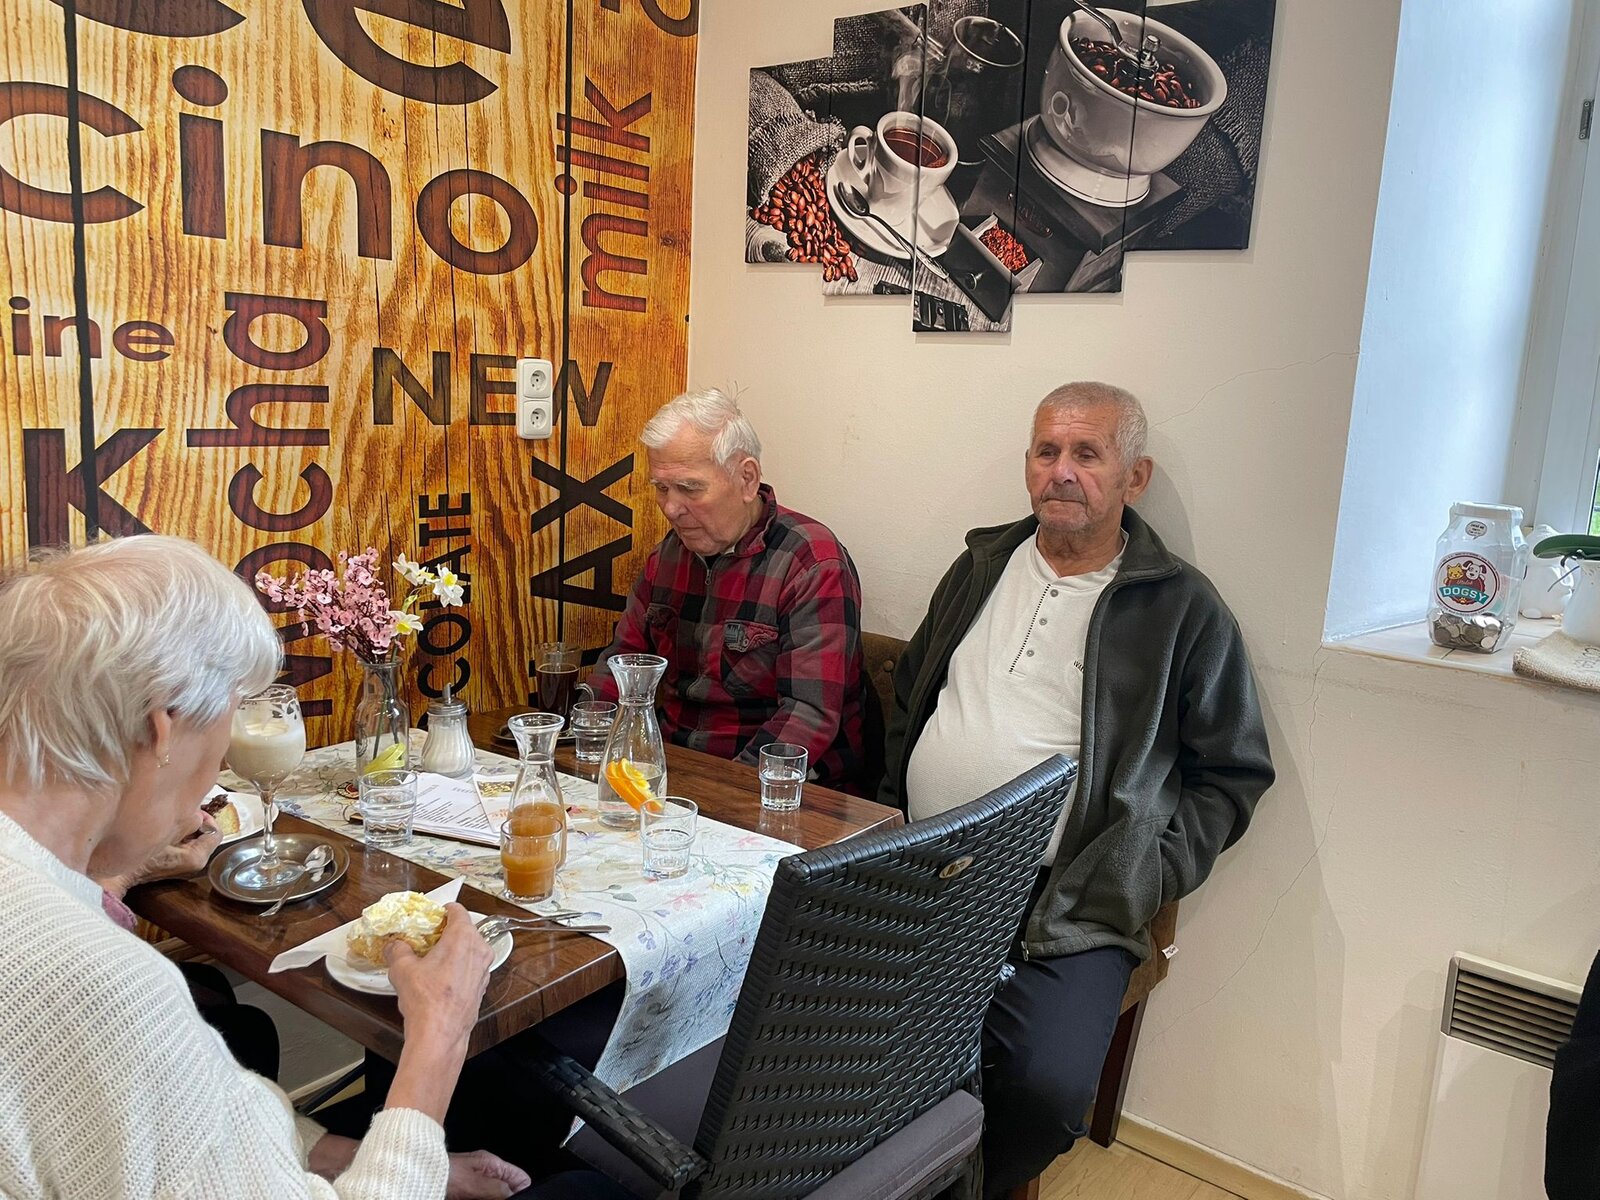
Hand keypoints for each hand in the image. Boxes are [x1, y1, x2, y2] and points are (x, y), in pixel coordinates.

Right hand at [101, 811, 221, 896]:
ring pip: (192, 835)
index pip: (215, 832)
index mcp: (198, 857)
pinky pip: (181, 839)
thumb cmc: (137, 857)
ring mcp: (183, 861)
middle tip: (179, 809)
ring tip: (168, 817)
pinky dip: (174, 831)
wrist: (114, 875)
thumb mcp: (165, 835)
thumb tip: (198, 814)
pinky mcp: (172, 859)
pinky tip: (161, 826)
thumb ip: (188, 822)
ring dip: (183, 824)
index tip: (194, 809)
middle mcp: (195, 862)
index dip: (207, 817)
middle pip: (204, 832)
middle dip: (194, 819)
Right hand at [385, 903, 493, 1046]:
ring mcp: (483, 969)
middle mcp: (479, 950)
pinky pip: (470, 967)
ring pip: (469, 949)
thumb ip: (397, 949)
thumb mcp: (402, 968)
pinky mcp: (481, 986)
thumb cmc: (427, 1001)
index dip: (443, 910)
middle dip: (446, 932)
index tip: (432, 915)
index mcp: (463, 937)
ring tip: (431, 960)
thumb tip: (394, 945)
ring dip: (453, 950)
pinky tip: (440, 977)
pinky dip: (458, 967)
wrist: (440, 1034)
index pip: (458, 910)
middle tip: (427, 939)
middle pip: (465, 929)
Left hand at [445, 1150, 531, 1198]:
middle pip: (506, 1191)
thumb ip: (497, 1188)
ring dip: (492, 1199)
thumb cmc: (441, 1173)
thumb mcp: (474, 1183)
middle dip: (504, 1197)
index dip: (522, 1191)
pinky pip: (479, 1197)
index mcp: (491, 1164)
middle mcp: (485, 1173)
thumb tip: (514, 1194)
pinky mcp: (463, 1192)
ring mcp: (474, 1183)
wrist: (416, 1177)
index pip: (519, 1177)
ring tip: (478, 1199)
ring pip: (493, 1196)